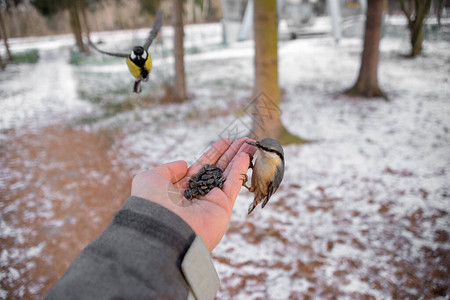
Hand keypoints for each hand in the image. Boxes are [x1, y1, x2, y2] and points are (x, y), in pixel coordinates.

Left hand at [131, 137, 255, 250]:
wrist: (161, 229)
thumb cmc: (151, 204)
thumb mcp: (150, 179)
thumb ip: (167, 169)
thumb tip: (184, 164)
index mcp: (180, 189)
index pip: (201, 166)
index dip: (214, 153)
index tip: (226, 141)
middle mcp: (197, 195)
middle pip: (218, 169)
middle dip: (231, 153)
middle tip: (244, 139)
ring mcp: (211, 202)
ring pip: (228, 175)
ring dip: (240, 158)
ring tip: (251, 143)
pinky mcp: (222, 207)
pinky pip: (233, 184)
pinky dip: (240, 170)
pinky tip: (246, 155)